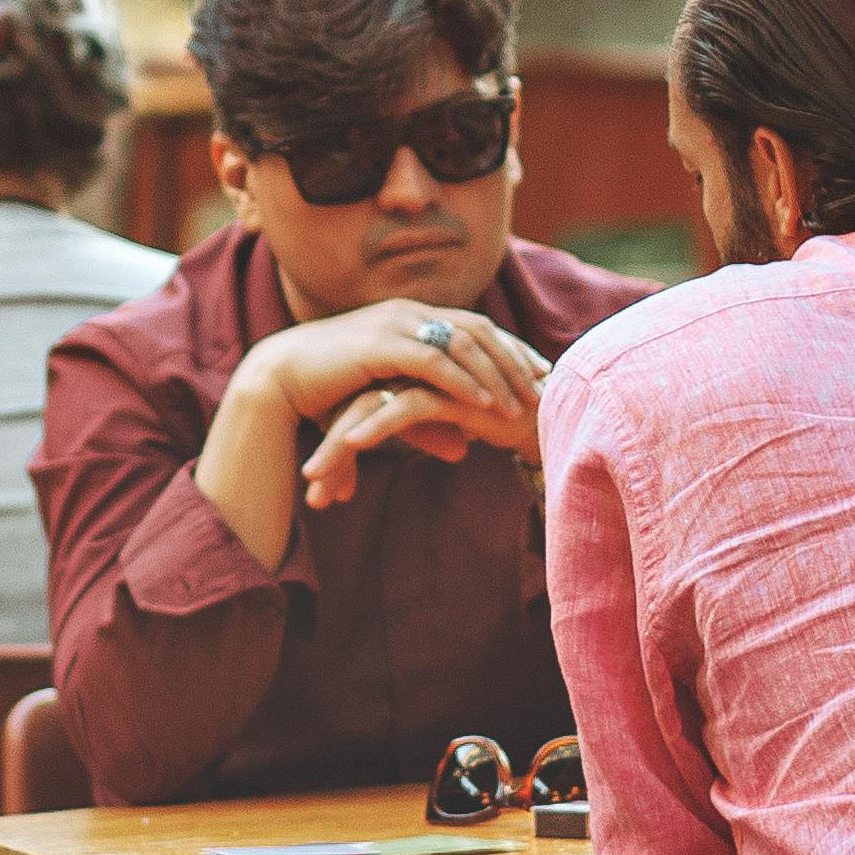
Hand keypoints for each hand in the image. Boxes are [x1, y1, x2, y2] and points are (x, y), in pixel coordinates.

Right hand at [242, 298, 546, 442]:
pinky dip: (463, 382)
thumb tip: (465, 448)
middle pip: (479, 329)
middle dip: (514, 359)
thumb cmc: (330, 391)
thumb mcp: (390, 406)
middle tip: (544, 387)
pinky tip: (484, 405)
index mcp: (411, 316)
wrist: (281, 376)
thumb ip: (429, 422)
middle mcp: (408, 312)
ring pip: (462, 343)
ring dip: (496, 374)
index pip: (475, 326)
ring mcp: (395, 323)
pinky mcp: (381, 344)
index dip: (510, 350)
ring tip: (521, 404)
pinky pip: (433, 360)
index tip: (540, 373)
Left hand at [299, 380, 486, 508]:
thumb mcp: (446, 429)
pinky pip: (403, 406)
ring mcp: (429, 377)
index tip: (316, 484)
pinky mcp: (449, 390)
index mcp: (406, 371)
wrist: (546, 412)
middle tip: (308, 483)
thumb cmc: (495, 418)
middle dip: (329, 448)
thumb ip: (421, 436)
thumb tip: (377, 479)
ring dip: (339, 443)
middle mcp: (411, 370)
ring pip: (370, 405)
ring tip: (315, 475)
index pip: (356, 404)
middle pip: (355, 404)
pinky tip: (352, 443)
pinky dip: (376, 425)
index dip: (333, 443)